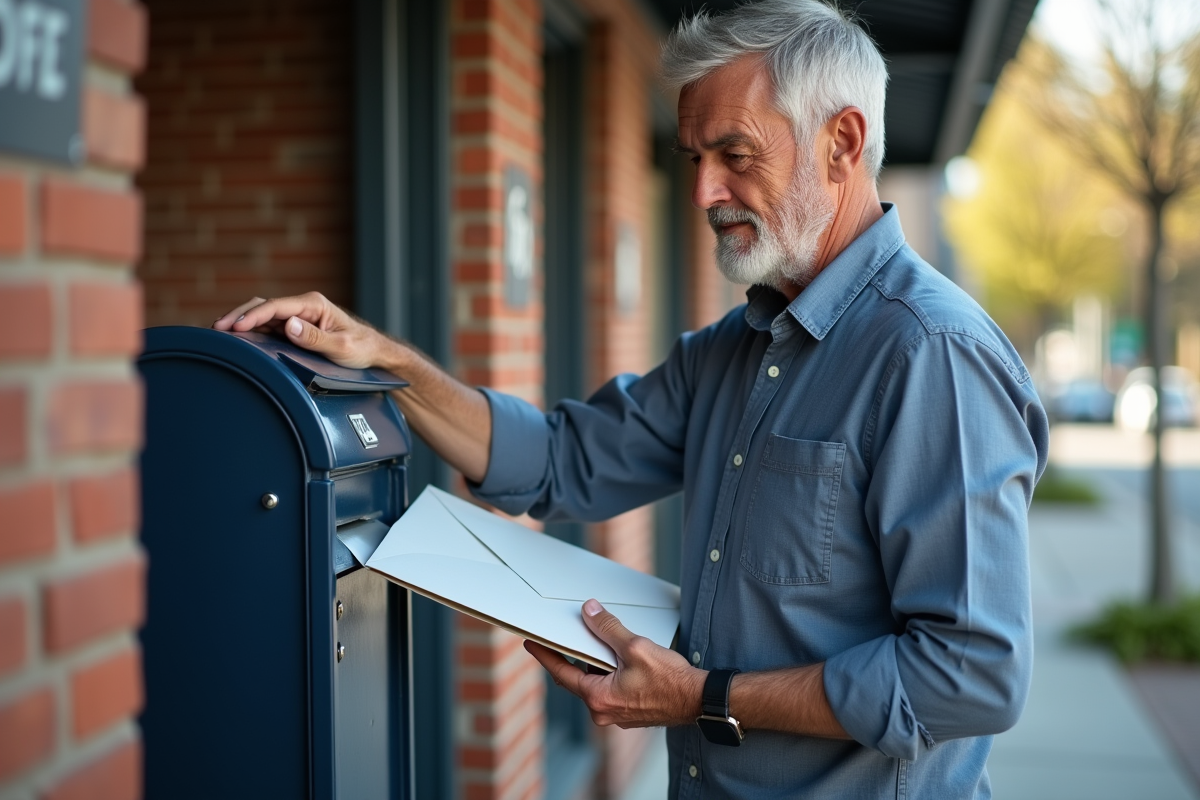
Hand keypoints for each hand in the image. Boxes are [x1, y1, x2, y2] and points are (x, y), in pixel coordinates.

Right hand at [212, 292, 388, 370]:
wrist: (374, 352)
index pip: (277, 306)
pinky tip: (237, 336)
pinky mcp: (295, 327)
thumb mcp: (341, 347)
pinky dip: (251, 329)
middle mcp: (303, 306)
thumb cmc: (362, 348)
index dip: (254, 316)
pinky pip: (268, 326)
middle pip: (264, 306)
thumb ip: (315, 338)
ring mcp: (297, 316)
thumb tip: (289, 326)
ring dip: (242, 321)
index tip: (237, 327)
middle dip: (240, 315)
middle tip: (218, 328)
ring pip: (263, 314)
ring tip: (220, 331)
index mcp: (314, 304)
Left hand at [525, 599, 703, 728]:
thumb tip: (589, 612)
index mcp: (598, 697)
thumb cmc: (670, 680)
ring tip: (599, 643)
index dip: (545, 656)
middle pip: (577, 679)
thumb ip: (608, 629)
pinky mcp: (628, 712)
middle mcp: (603, 711)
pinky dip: (607, 674)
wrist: (697, 699)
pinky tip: (617, 660)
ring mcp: (616, 714)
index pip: (562, 673)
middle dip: (571, 657)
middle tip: (562, 637)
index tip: (532, 644)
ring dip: (593, 665)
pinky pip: (608, 690)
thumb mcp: (635, 647)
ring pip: (594, 684)